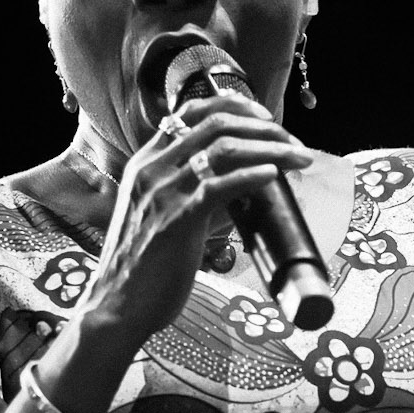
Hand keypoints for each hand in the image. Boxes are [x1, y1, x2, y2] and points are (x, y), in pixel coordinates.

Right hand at [80, 93, 315, 351]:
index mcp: (146, 163)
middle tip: (293, 143)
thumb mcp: (159, 215)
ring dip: (269, 148)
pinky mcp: (176, 220)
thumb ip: (189, 194)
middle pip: (215, 123)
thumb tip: (238, 186)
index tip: (266, 119)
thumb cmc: (143, 267)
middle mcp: (152, 168)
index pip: (191, 112)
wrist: (115, 305)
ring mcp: (162, 192)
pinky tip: (274, 176)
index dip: (234, 107)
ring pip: (223, 148)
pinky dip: (253, 175)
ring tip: (298, 159)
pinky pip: (219, 186)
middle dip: (263, 127)